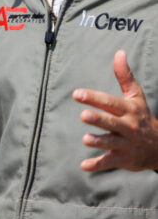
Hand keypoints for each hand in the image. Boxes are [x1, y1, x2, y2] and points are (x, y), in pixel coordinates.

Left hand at [73, 50, 157, 171]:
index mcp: (128, 110)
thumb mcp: (135, 97)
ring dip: (99, 142)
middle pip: (111, 122)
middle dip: (98, 119)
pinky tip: (83, 166)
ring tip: (85, 139)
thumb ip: (125, 76)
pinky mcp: (123, 159)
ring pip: (111, 143)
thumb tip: (119, 52)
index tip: (77, 93)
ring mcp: (126, 144)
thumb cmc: (140, 117)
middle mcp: (127, 126)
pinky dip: (97, 165)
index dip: (94, 98)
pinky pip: (109, 162)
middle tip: (83, 115)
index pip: (110, 102)